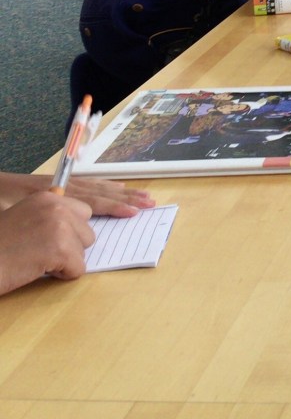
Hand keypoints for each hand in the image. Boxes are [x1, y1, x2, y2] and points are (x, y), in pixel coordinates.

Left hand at [0, 171, 154, 216]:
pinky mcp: (57, 185)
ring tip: (140, 195)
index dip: (113, 206)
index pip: (90, 201)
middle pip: (99, 192)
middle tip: (149, 202)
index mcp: (52, 196)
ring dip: (120, 191)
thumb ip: (34, 225)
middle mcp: (61, 188)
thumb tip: (57, 234)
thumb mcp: (10, 219)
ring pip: (96, 187)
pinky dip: (104, 185)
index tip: (133, 211)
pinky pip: (87, 184)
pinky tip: (114, 187)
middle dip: (126, 198)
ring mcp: (60, 185)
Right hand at [0, 192, 94, 294]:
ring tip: (35, 259)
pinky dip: (61, 275)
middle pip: (88, 233)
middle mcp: (57, 206)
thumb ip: (51, 216)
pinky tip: (37, 268)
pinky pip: (78, 269)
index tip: (48, 239)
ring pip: (83, 251)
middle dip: (70, 246)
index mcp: (48, 196)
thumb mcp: (26, 217)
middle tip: (39, 251)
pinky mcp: (61, 249)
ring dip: (64, 261)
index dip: (70, 231)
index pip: (84, 212)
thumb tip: (80, 224)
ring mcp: (60, 226)